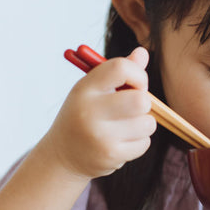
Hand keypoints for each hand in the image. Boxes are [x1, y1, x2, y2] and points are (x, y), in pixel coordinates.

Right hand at [40, 47, 157, 179]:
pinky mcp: (110, 156)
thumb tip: (142, 52)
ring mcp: (100, 136)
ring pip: (147, 123)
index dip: (138, 74)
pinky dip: (139, 142)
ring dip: (143, 124)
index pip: (120, 68)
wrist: (62, 157)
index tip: (135, 84)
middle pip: (140, 100)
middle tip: (133, 107)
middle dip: (144, 102)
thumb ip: (117, 72)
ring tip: (125, 126)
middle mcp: (90, 111)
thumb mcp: (92, 90)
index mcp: (85, 89)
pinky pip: (144, 143)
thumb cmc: (82, 116)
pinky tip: (121, 142)